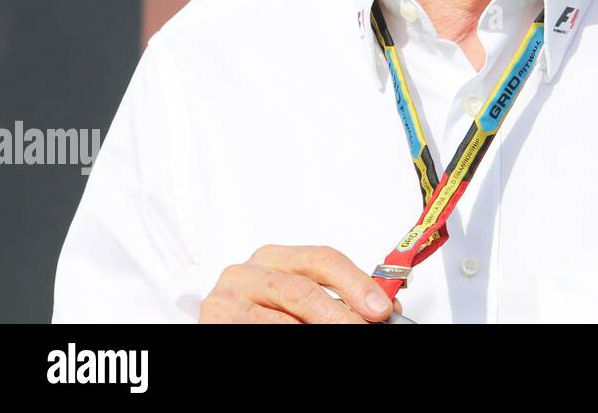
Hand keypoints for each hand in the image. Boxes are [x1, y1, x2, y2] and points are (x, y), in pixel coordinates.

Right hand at [199, 245, 402, 323]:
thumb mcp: (301, 299)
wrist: (226, 325)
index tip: (381, 307)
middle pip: (302, 290)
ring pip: (283, 320)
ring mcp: (226, 299)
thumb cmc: (264, 312)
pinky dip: (288, 339)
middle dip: (340, 315)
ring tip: (341, 336)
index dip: (356, 283)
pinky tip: (301, 339)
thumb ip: (338, 298)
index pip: (323, 259)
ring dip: (318, 330)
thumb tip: (383, 305)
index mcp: (275, 258)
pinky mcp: (214, 322)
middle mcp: (247, 273)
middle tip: (362, 328)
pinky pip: (260, 331)